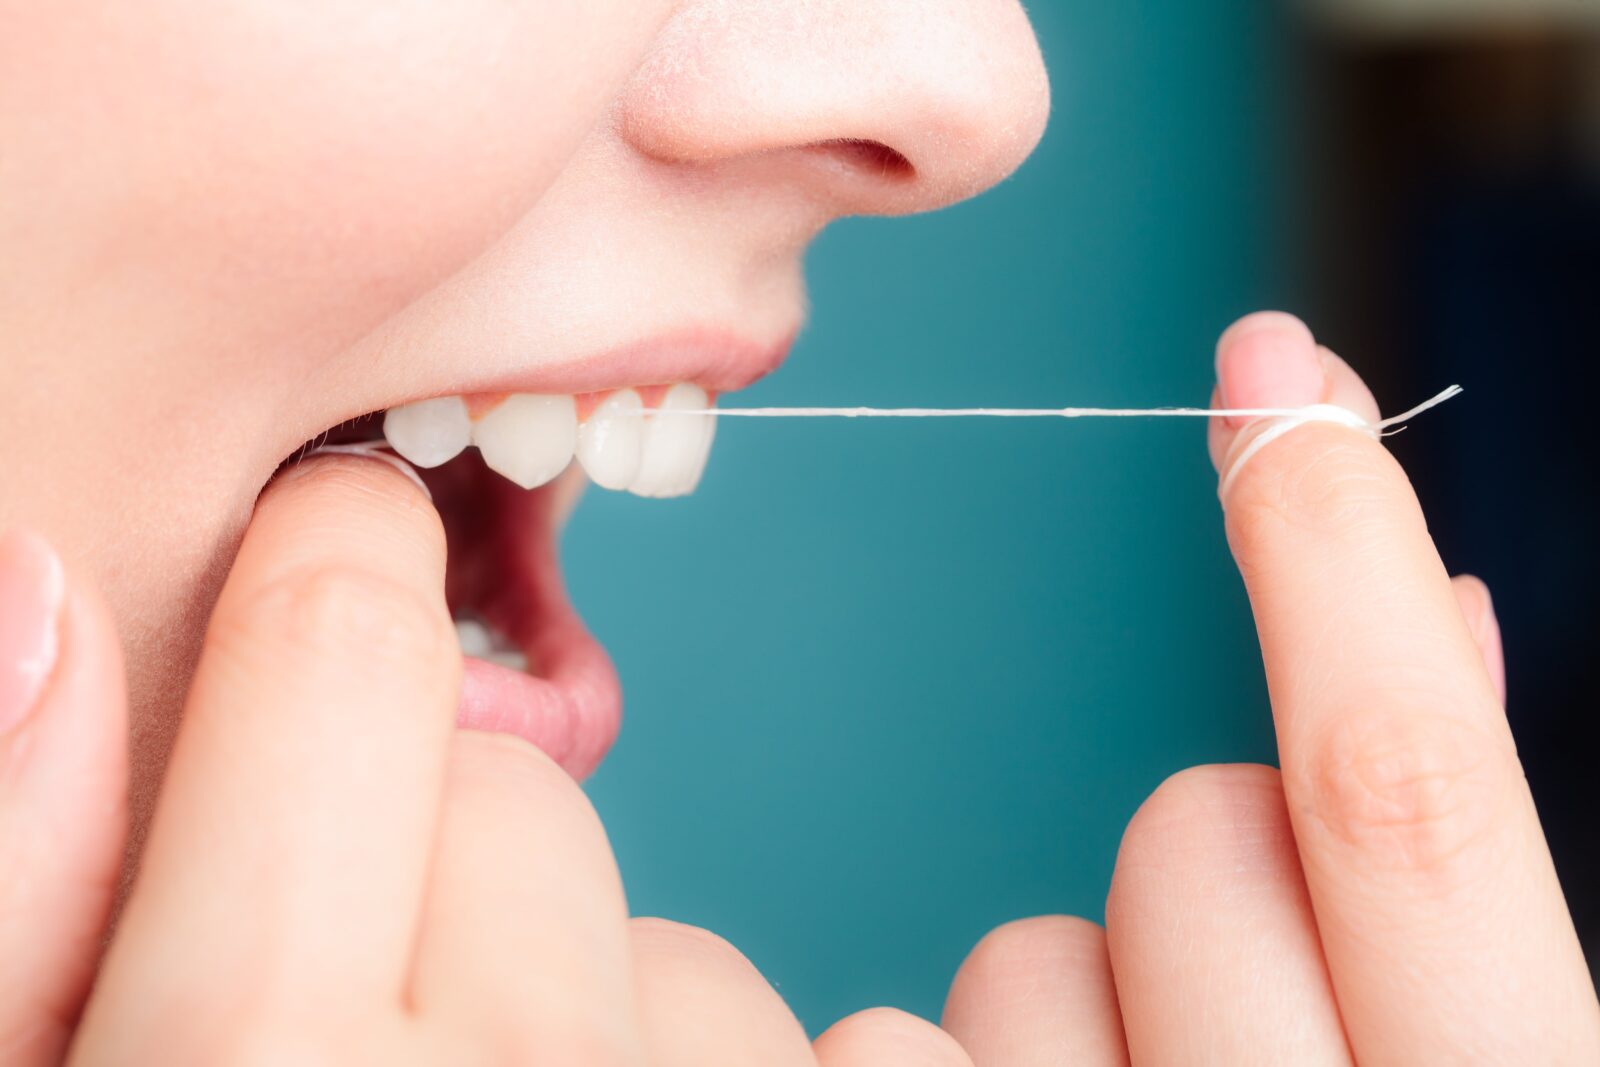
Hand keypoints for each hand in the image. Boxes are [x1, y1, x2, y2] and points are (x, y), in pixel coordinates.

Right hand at [0, 455, 966, 1065]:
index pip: (340, 648)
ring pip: (678, 947)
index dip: (329, 559)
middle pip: (522, 794)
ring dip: (583, 1000)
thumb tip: (40, 588)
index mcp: (246, 1063)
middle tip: (368, 983)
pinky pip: (818, 1055)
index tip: (338, 538)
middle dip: (447, 835)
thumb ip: (25, 866)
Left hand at [940, 312, 1599, 1064]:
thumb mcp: (1455, 1032)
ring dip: (1085, 1002)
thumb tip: (1432, 600)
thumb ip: (1434, 847)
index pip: (1406, 793)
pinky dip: (940, 1066)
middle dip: (1214, 853)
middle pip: (1192, 837)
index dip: (1337, 559)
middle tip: (1245, 995)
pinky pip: (885, 1043)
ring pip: (1033, 955)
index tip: (1271, 367)